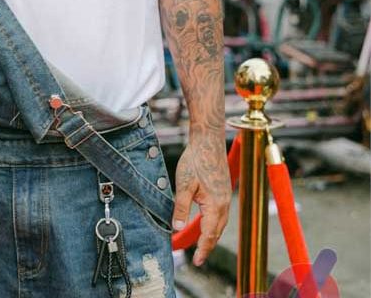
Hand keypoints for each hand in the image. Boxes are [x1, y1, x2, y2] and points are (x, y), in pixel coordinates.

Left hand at [172, 130, 230, 265]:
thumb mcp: (184, 184)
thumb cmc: (196, 159)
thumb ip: (181, 208)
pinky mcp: (223, 189)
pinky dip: (214, 223)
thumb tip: (177, 228)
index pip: (209, 235)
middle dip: (208, 246)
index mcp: (215, 205)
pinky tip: (207, 222)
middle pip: (217, 232)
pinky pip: (220, 213)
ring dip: (212, 235)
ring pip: (220, 223)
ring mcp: (225, 196)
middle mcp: (224, 203)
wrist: (208, 139)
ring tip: (202, 245)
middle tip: (199, 258)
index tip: (197, 262)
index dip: (203, 250)